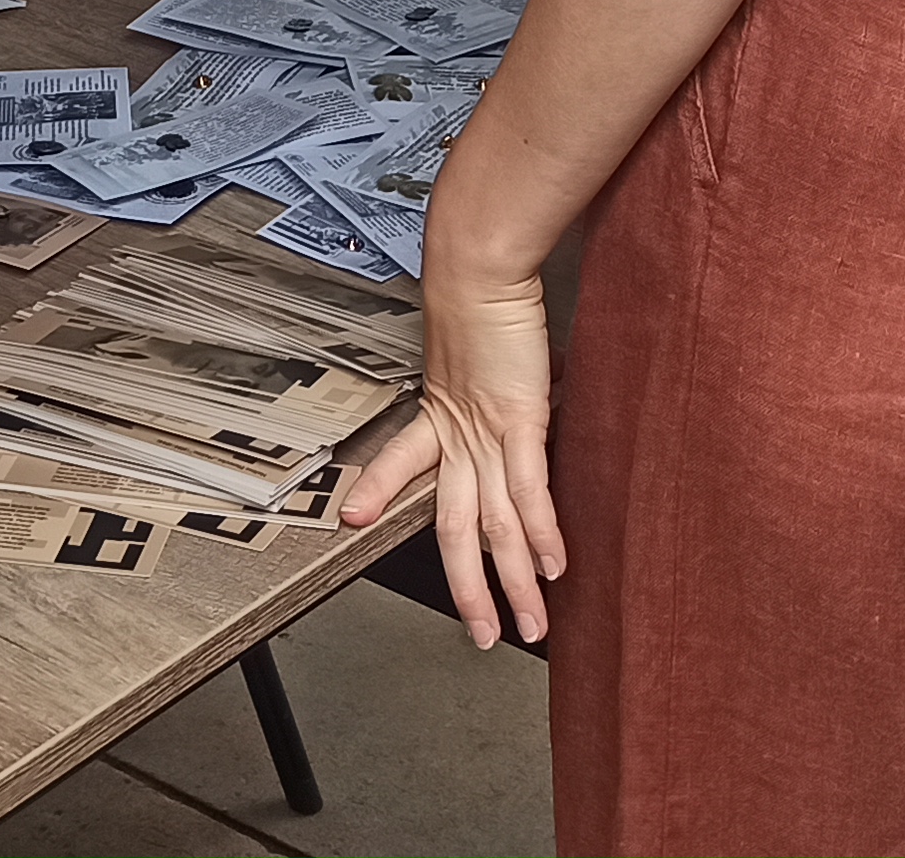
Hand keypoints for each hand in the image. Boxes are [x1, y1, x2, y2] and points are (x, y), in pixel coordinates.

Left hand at [339, 266, 562, 646]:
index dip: (376, 490)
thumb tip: (503, 373)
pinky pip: (527, 493)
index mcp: (439, 414)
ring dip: (512, 585)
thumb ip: (485, 372)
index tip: (352, 519)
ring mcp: (486, 434)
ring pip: (494, 527)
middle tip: (480, 635)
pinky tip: (552, 569)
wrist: (481, 268)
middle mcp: (457, 435)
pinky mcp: (518, 423)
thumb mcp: (474, 344)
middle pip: (454, 529)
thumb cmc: (483, 295)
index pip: (402, 462)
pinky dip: (540, 536)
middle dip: (469, 590)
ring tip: (529, 625)